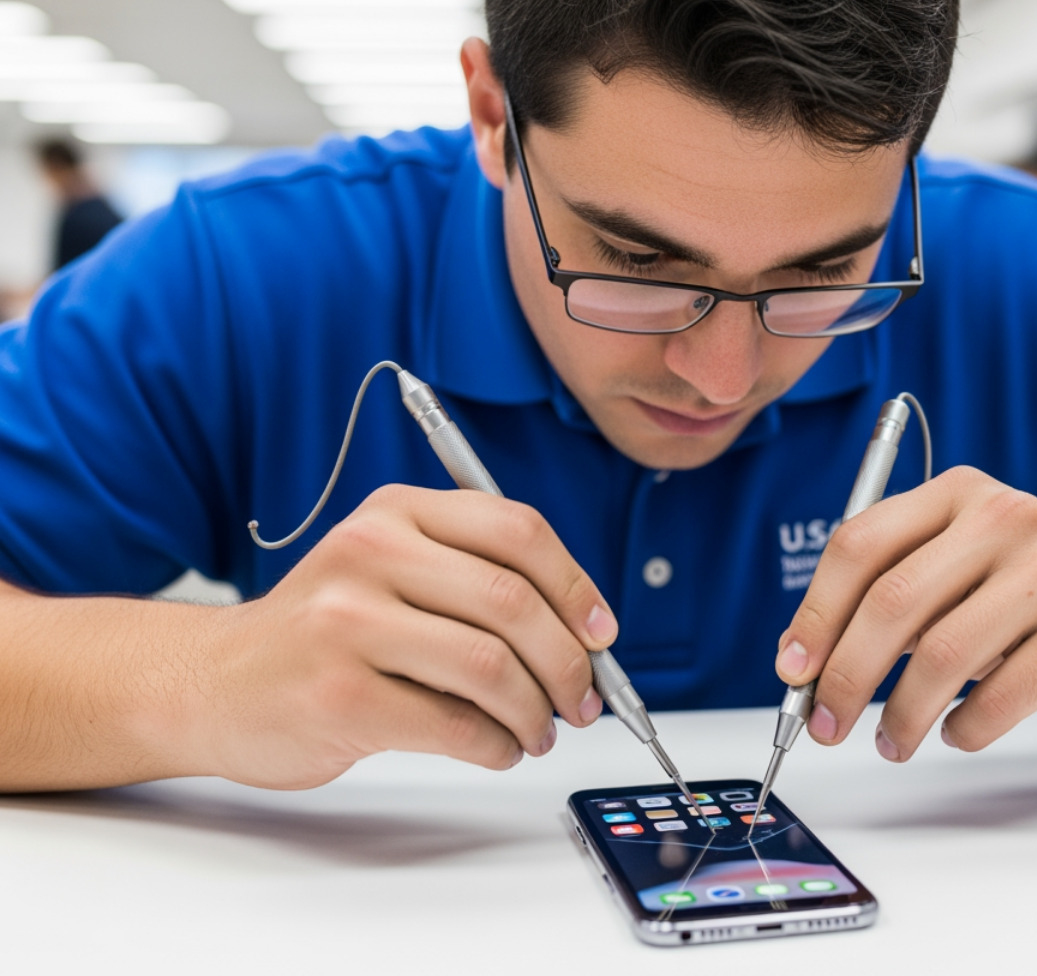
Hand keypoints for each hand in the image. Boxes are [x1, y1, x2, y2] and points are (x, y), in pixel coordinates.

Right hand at [188, 485, 616, 788]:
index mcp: (397, 510)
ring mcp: (347, 623)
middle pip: (514, 602)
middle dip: (569, 663)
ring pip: (491, 666)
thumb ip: (475, 577)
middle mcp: (370, 553)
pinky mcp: (338, 695)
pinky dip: (496, 745)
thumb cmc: (325, 632)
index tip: (601, 635)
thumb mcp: (390, 567)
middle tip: (583, 700)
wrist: (212, 682)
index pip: (518, 530)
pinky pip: (455, 724)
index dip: (576, 587)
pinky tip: (496, 748)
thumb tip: (587, 633)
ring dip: (535, 712)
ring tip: (536, 731)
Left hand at [774, 467, 1036, 760]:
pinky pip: (997, 698)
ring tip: (893, 741)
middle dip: (844, 676)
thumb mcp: (969, 559)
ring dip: (900, 716)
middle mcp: (1004, 518)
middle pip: (892, 603)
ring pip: (941, 657)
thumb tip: (810, 661)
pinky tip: (957, 732)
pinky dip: (964, 729)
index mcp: (959, 492)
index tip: (793, 668)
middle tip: (825, 723)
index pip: (860, 544)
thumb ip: (898, 589)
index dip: (815, 613)